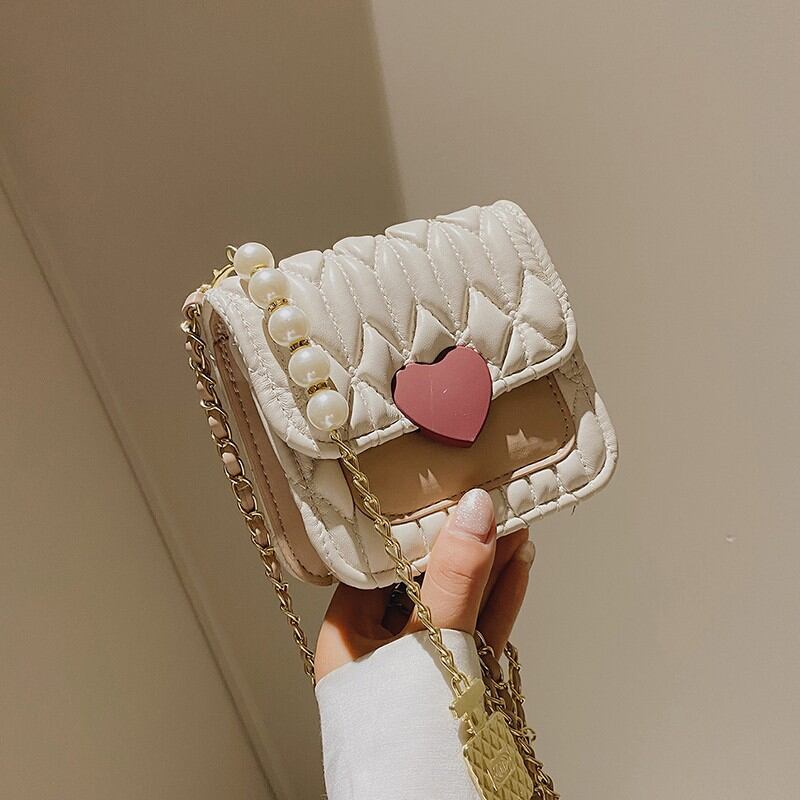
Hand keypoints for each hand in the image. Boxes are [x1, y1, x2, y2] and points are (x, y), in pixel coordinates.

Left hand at [315, 488, 535, 680]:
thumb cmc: (407, 735)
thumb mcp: (432, 645)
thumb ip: (456, 579)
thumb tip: (475, 508)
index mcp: (349, 635)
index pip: (382, 562)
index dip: (416, 526)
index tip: (449, 492)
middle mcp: (381, 648)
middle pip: (425, 582)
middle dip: (462, 545)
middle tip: (493, 503)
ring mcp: (421, 668)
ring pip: (457, 607)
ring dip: (488, 570)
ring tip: (516, 526)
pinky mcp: (457, 687)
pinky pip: (476, 634)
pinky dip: (498, 602)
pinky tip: (519, 568)